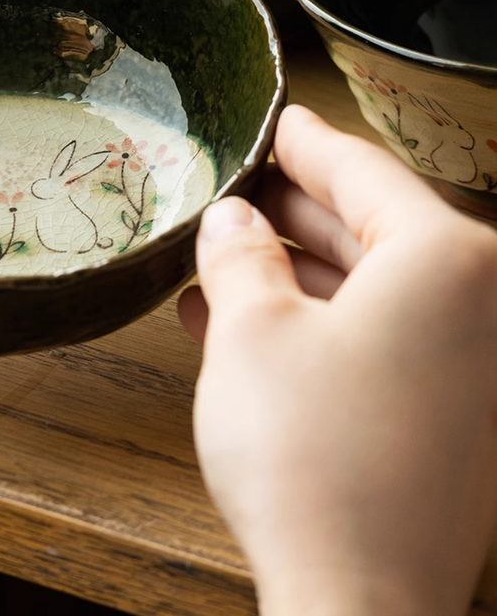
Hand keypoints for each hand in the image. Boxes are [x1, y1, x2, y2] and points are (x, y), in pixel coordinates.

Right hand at [178, 104, 496, 615]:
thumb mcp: (249, 328)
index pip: (364, 172)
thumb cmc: (310, 458)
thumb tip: (233, 221)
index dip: (306, 144)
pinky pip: (381, 343)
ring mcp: (476, 371)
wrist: (355, 604)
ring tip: (219, 263)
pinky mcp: (457, 422)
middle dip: (291, 214)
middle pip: (373, 230)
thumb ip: (239, 255)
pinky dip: (316, 327)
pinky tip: (242, 324)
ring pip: (372, 291)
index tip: (280, 123)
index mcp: (450, 263)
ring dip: (291, 275)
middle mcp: (485, 310)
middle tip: (235, 194)